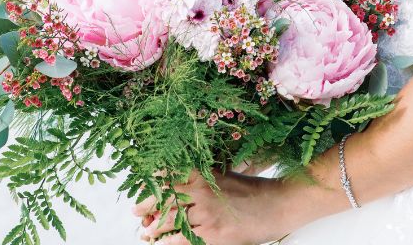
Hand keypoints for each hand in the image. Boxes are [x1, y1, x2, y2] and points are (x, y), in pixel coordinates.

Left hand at [132, 169, 289, 244]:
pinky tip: (162, 244)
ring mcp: (206, 214)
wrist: (276, 205)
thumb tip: (177, 190)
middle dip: (146, 206)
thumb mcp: (224, 177)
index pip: (169, 176)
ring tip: (147, 232)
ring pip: (170, 221)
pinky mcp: (212, 234)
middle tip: (136, 211)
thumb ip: (202, 181)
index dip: (152, 183)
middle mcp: (202, 192)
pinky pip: (181, 240)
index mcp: (205, 174)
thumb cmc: (251, 190)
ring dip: (154, 228)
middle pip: (165, 199)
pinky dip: (168, 242)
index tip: (141, 188)